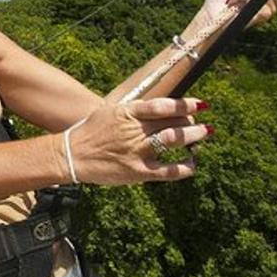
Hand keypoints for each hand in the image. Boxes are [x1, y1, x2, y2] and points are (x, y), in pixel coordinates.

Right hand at [67, 97, 211, 184]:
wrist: (71, 155)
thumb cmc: (90, 131)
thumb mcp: (109, 112)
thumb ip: (133, 109)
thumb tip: (158, 106)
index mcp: (126, 113)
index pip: (162, 105)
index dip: (184, 104)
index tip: (200, 104)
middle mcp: (133, 130)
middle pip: (171, 122)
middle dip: (190, 121)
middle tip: (200, 123)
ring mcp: (136, 151)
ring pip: (173, 140)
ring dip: (193, 136)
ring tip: (204, 134)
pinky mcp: (137, 171)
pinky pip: (168, 170)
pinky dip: (184, 167)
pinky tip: (192, 164)